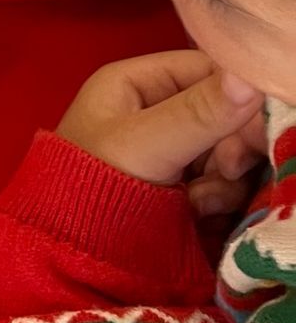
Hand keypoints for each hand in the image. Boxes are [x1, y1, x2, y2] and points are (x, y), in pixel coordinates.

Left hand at [58, 51, 263, 217]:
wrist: (74, 252)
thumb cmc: (94, 187)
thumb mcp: (145, 145)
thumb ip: (198, 114)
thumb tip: (249, 78)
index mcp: (135, 82)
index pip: (206, 69)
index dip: (234, 97)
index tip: (246, 132)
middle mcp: (154, 110)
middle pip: (223, 113)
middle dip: (229, 146)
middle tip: (226, 169)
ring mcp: (170, 150)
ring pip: (228, 151)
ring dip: (223, 179)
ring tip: (197, 199)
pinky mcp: (182, 185)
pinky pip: (223, 183)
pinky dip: (218, 199)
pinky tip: (197, 213)